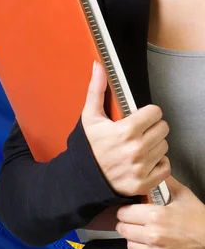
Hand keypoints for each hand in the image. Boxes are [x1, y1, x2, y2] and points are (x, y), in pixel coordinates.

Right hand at [81, 61, 170, 196]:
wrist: (81, 178)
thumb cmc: (87, 147)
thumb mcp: (90, 117)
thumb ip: (97, 90)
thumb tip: (99, 66)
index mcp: (125, 131)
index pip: (155, 112)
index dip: (146, 114)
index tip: (137, 119)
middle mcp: (136, 149)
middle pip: (163, 129)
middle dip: (151, 129)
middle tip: (136, 134)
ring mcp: (141, 167)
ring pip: (164, 147)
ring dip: (154, 146)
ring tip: (137, 148)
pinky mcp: (145, 182)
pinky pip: (166, 167)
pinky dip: (157, 165)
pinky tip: (143, 162)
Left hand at [115, 175, 204, 248]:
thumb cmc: (201, 221)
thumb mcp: (185, 197)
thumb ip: (165, 184)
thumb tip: (155, 172)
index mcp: (155, 216)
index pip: (122, 213)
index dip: (126, 212)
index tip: (131, 213)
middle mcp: (153, 235)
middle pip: (122, 230)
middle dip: (128, 225)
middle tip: (138, 225)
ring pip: (130, 246)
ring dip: (136, 242)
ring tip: (148, 238)